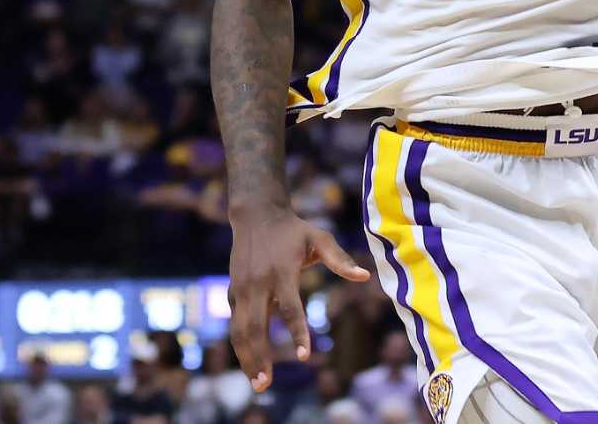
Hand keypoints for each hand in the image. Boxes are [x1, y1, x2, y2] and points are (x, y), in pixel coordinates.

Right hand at [227, 207, 371, 390]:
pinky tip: (250, 363)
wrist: (255, 214)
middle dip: (259, 357)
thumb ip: (340, 259)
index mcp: (281, 272)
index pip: (290, 308)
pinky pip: (236, 324)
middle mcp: (258, 283)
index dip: (297, 332)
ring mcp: (242, 288)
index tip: (305, 356)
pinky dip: (241, 345)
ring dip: (246, 358)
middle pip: (255, 327)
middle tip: (265, 385)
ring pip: (240, 330)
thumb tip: (364, 276)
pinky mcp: (233, 291)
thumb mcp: (319, 237)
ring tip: (258, 383)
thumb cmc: (293, 229)